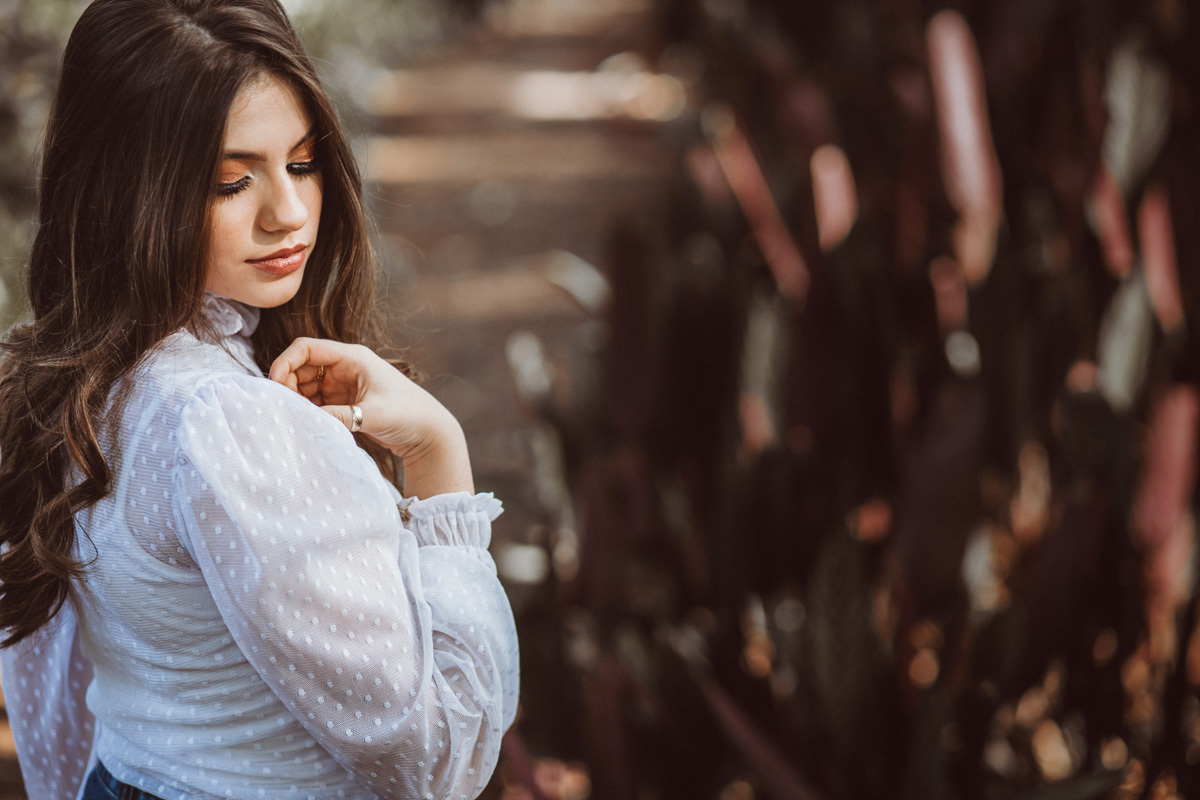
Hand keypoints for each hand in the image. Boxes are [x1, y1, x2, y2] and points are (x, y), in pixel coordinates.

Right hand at [268, 338, 473, 497]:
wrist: (430, 433)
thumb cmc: (407, 415)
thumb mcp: (370, 415)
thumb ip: (336, 416)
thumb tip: (303, 418)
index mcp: (353, 357)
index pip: (307, 348)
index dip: (285, 362)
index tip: (275, 384)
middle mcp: (346, 367)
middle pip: (302, 366)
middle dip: (288, 384)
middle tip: (285, 408)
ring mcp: (344, 384)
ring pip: (306, 385)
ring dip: (297, 399)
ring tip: (296, 418)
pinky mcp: (345, 402)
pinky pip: (316, 401)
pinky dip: (308, 410)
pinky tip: (306, 422)